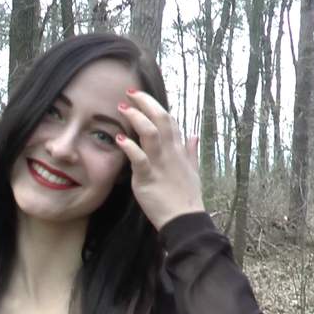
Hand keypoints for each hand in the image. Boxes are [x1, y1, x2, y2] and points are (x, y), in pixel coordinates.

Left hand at [116, 89, 204, 229]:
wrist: (184, 220)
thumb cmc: (186, 197)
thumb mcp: (193, 171)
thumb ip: (191, 151)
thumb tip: (194, 134)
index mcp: (179, 150)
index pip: (169, 120)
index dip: (155, 105)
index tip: (142, 96)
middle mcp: (170, 152)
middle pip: (160, 118)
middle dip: (145, 102)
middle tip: (130, 93)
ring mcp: (160, 164)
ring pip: (150, 132)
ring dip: (136, 117)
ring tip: (123, 109)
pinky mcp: (148, 177)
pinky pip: (139, 158)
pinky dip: (129, 146)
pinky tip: (119, 138)